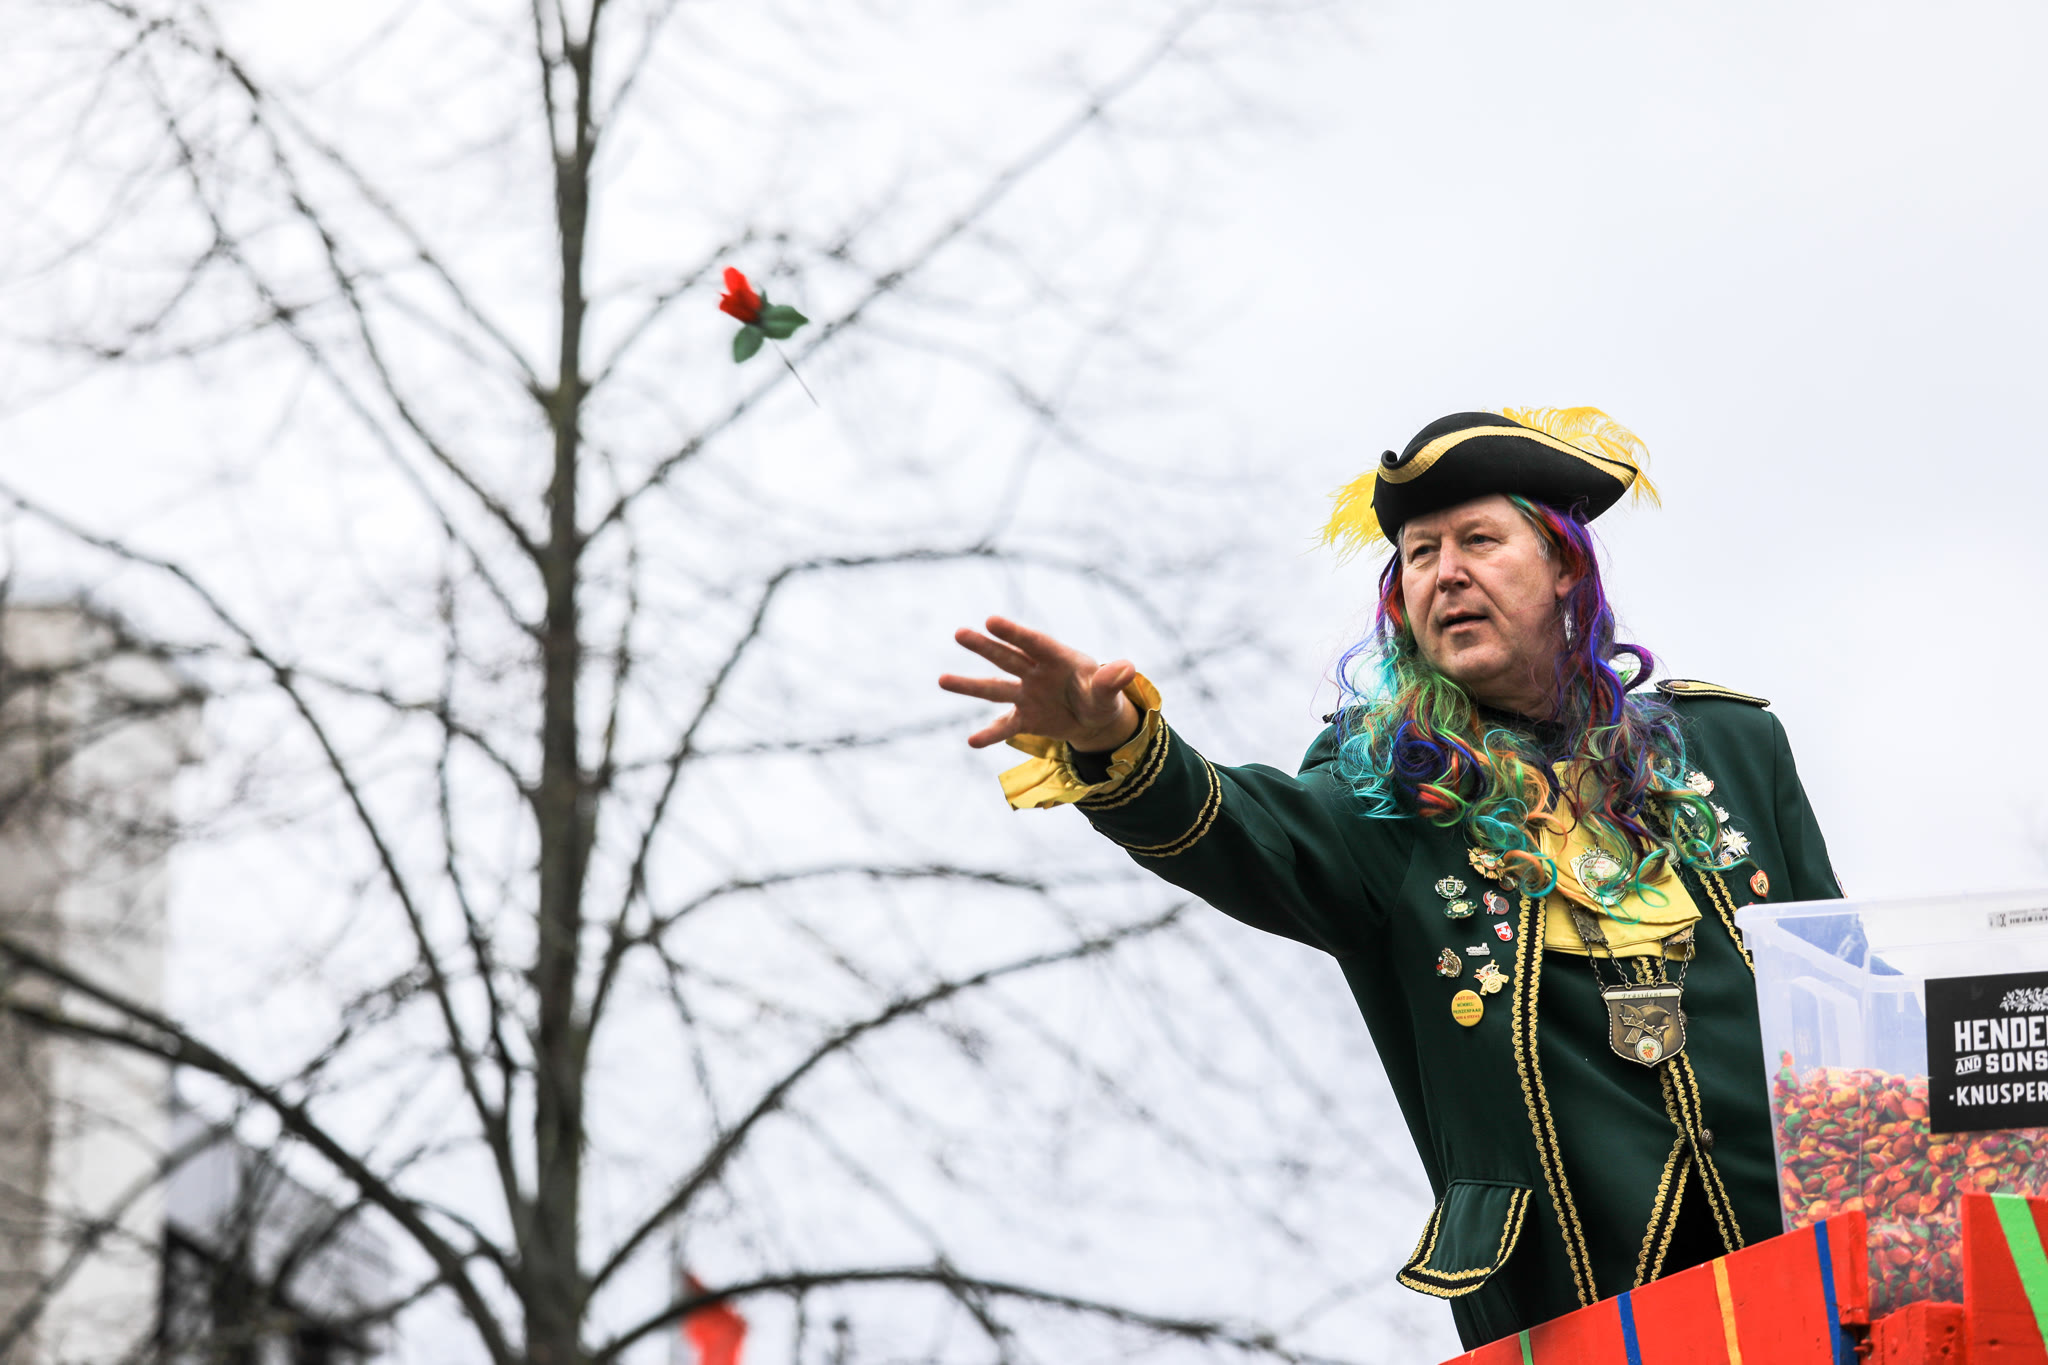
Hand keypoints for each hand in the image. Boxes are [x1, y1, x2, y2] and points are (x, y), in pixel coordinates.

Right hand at [939, 616, 1141, 751]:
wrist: (1094, 720)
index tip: (991, 620)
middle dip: (985, 646)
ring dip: (969, 685)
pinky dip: (989, 734)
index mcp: (1057, 658)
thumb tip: (1127, 668)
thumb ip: (1110, 681)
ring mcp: (1026, 695)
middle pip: (1007, 658)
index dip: (1013, 633)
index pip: (1034, 643)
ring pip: (995, 688)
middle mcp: (1036, 673)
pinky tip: (972, 741)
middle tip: (960, 633)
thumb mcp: (1107, 691)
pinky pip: (1004, 726)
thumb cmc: (1100, 695)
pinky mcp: (1024, 719)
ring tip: (941, 679)